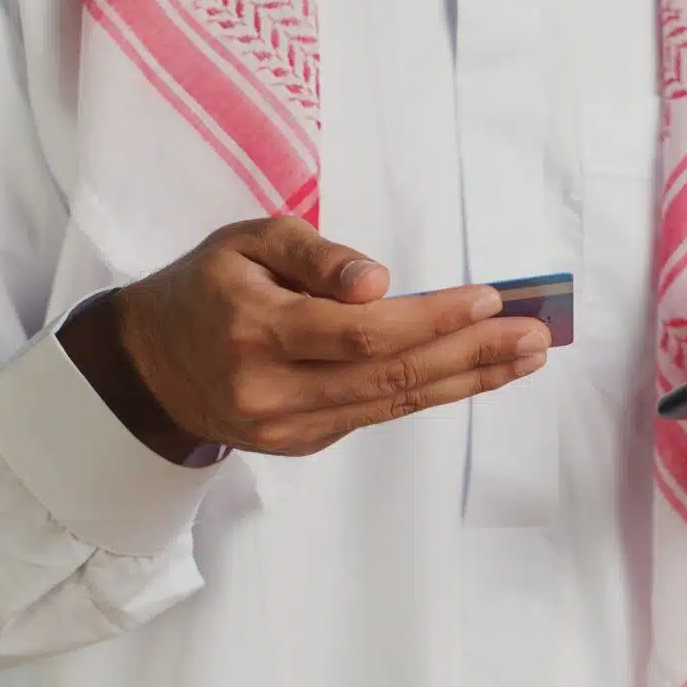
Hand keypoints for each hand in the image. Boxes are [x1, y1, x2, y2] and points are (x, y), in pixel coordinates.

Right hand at [61, 217, 550, 460]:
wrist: (151, 366)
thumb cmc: (206, 287)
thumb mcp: (245, 242)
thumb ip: (313, 254)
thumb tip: (379, 282)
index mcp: (252, 329)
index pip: (360, 333)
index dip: (430, 319)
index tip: (487, 298)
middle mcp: (271, 390)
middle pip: (388, 376)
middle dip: (471, 354)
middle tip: (535, 334)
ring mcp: (288, 427)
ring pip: (392, 403)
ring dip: (467, 379)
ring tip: (524, 356)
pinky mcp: (303, 444)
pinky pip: (377, 414)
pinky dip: (431, 391)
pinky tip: (475, 371)